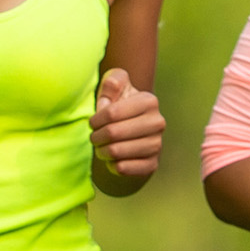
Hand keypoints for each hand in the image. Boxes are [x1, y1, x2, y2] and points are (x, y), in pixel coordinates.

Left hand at [90, 67, 163, 182]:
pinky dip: (111, 165)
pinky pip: (123, 168)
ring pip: (116, 152)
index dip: (95, 120)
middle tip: (94, 137)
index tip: (92, 122)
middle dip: (96, 136)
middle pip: (113, 133)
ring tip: (100, 147)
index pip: (111, 113)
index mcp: (149, 101)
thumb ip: (111, 82)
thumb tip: (110, 94)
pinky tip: (112, 159)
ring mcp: (157, 145)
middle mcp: (157, 122)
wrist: (133, 132)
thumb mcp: (114, 87)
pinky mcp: (152, 164)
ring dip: (101, 151)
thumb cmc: (119, 105)